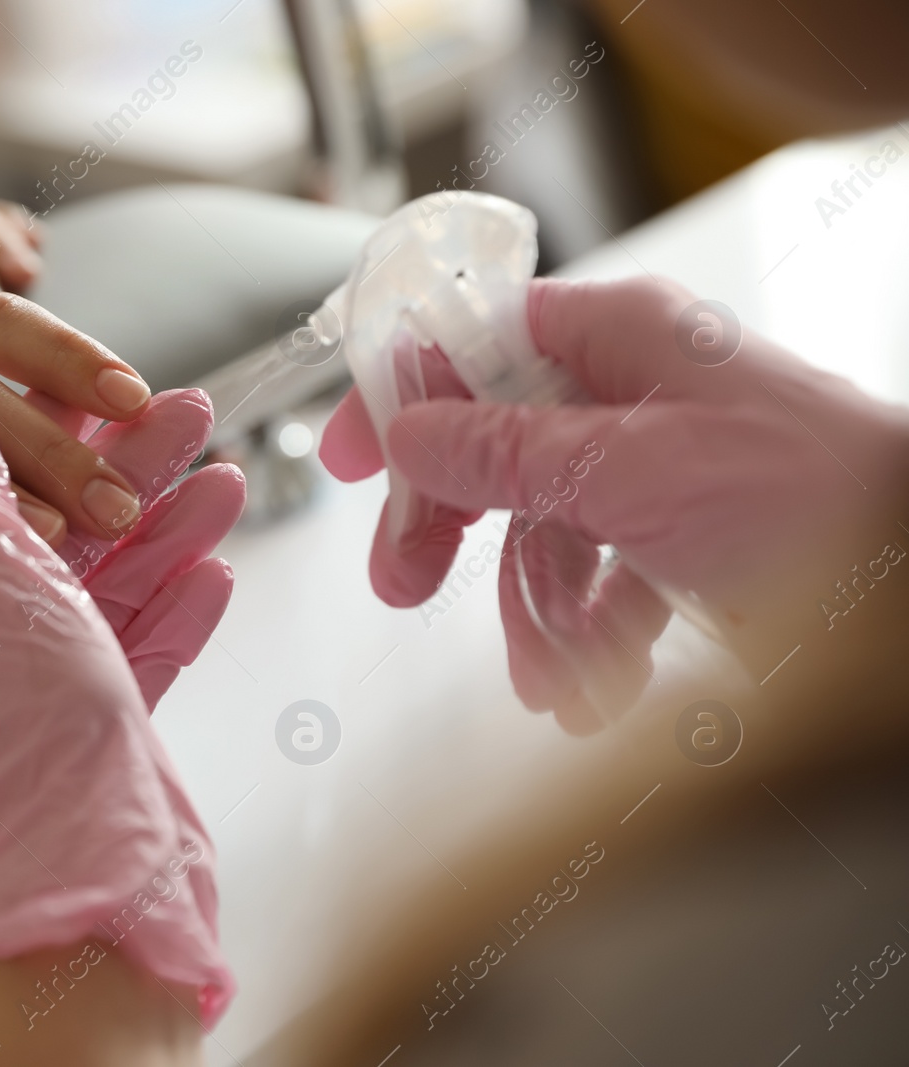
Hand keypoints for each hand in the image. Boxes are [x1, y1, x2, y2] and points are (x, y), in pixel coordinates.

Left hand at [32, 387, 246, 709]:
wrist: (68, 882)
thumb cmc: (9, 731)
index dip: (47, 434)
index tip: (100, 393)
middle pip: (63, 532)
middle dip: (132, 471)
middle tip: (190, 415)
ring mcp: (46, 686)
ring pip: (115, 589)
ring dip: (171, 531)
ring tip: (226, 482)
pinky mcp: (101, 725)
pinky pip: (144, 652)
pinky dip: (179, 611)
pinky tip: (214, 573)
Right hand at [321, 276, 908, 732]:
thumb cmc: (816, 498)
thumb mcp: (627, 471)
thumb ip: (505, 453)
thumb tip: (410, 434)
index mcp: (619, 338)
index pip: (474, 341)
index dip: (403, 393)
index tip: (349, 453)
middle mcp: (632, 394)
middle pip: (494, 445)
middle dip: (453, 526)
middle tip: (403, 580)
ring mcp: (657, 466)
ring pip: (544, 531)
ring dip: (536, 614)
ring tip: (552, 681)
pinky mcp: (682, 535)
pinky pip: (601, 580)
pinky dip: (591, 637)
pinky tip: (600, 685)